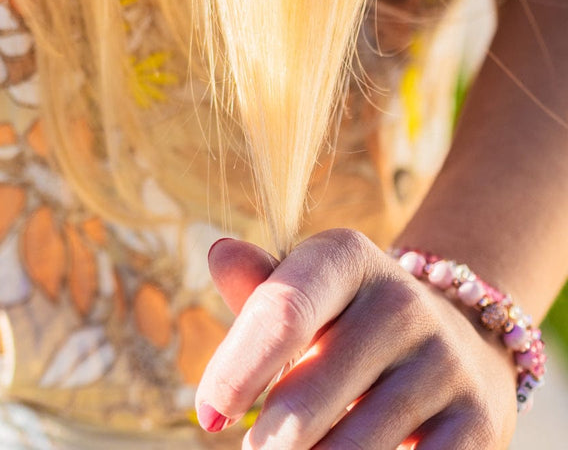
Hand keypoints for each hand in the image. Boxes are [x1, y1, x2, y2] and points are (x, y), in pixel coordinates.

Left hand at [196, 231, 518, 448]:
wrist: (455, 342)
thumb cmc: (347, 323)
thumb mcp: (306, 295)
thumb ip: (260, 289)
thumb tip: (220, 255)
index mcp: (346, 257)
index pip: (283, 312)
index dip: (238, 370)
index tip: (208, 415)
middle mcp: (401, 300)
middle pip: (307, 399)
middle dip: (269, 443)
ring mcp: (445, 360)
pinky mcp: (479, 418)